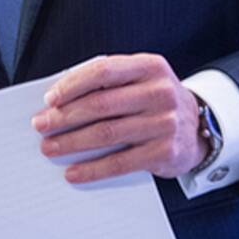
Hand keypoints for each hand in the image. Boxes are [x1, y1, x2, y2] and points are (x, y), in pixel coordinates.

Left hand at [31, 53, 207, 183]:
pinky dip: (93, 168)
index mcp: (150, 66)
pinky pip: (120, 162)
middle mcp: (160, 92)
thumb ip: (108, 82)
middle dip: (65, 116)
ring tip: (50, 147)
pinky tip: (74, 171)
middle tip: (41, 125)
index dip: (72, 84)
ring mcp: (164, 122)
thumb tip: (59, 98)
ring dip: (72, 142)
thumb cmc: (156, 101)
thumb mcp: (141, 79)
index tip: (49, 99)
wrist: (197, 128)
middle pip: (101, 104)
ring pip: (107, 134)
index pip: (103, 71)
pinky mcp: (165, 151)